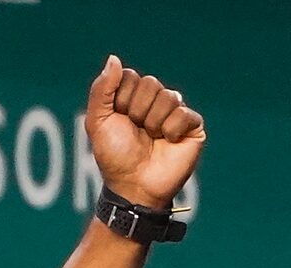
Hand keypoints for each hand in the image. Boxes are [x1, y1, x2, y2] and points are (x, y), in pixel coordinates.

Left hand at [84, 55, 203, 211]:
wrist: (133, 185)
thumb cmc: (114, 156)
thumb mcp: (98, 122)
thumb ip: (102, 90)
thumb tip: (114, 59)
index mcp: (132, 97)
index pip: (130, 76)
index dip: (121, 100)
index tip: (119, 120)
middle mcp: (155, 101)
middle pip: (150, 84)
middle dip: (137, 111)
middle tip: (136, 132)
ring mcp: (175, 112)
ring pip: (169, 96)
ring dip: (153, 122)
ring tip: (151, 139)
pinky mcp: (192, 126)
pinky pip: (184, 113)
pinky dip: (172, 130)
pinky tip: (168, 142)